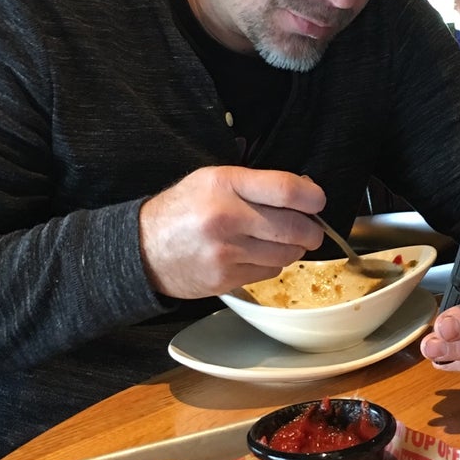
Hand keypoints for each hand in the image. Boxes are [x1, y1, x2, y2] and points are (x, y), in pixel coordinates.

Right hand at [139, 167, 324, 299]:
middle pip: (294, 226)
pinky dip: (272, 265)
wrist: (141, 249)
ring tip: (282, 241)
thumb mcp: (212, 180)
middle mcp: (226, 217)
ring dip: (293, 249)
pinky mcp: (225, 278)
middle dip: (312, 229)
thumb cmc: (182, 210)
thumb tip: (304, 189)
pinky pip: (269, 272)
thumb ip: (256, 183)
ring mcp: (225, 251)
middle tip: (313, 229)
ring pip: (286, 254)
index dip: (312, 196)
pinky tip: (257, 255)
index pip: (285, 189)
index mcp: (225, 184)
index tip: (318, 201)